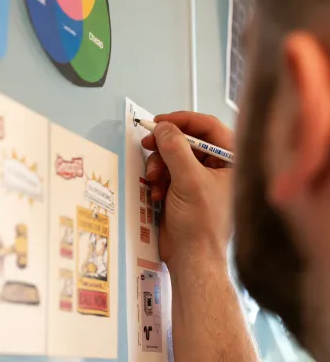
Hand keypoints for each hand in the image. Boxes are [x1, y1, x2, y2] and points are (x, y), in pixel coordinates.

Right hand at [142, 112, 233, 269]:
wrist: (191, 258)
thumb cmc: (201, 224)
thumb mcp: (189, 180)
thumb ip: (175, 148)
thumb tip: (163, 126)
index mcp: (230, 161)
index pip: (208, 127)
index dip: (182, 120)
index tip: (160, 121)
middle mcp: (216, 166)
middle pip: (187, 139)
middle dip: (165, 145)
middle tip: (148, 143)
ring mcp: (199, 177)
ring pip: (173, 155)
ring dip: (159, 164)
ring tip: (154, 179)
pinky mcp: (184, 188)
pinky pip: (167, 171)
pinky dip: (159, 179)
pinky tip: (157, 193)